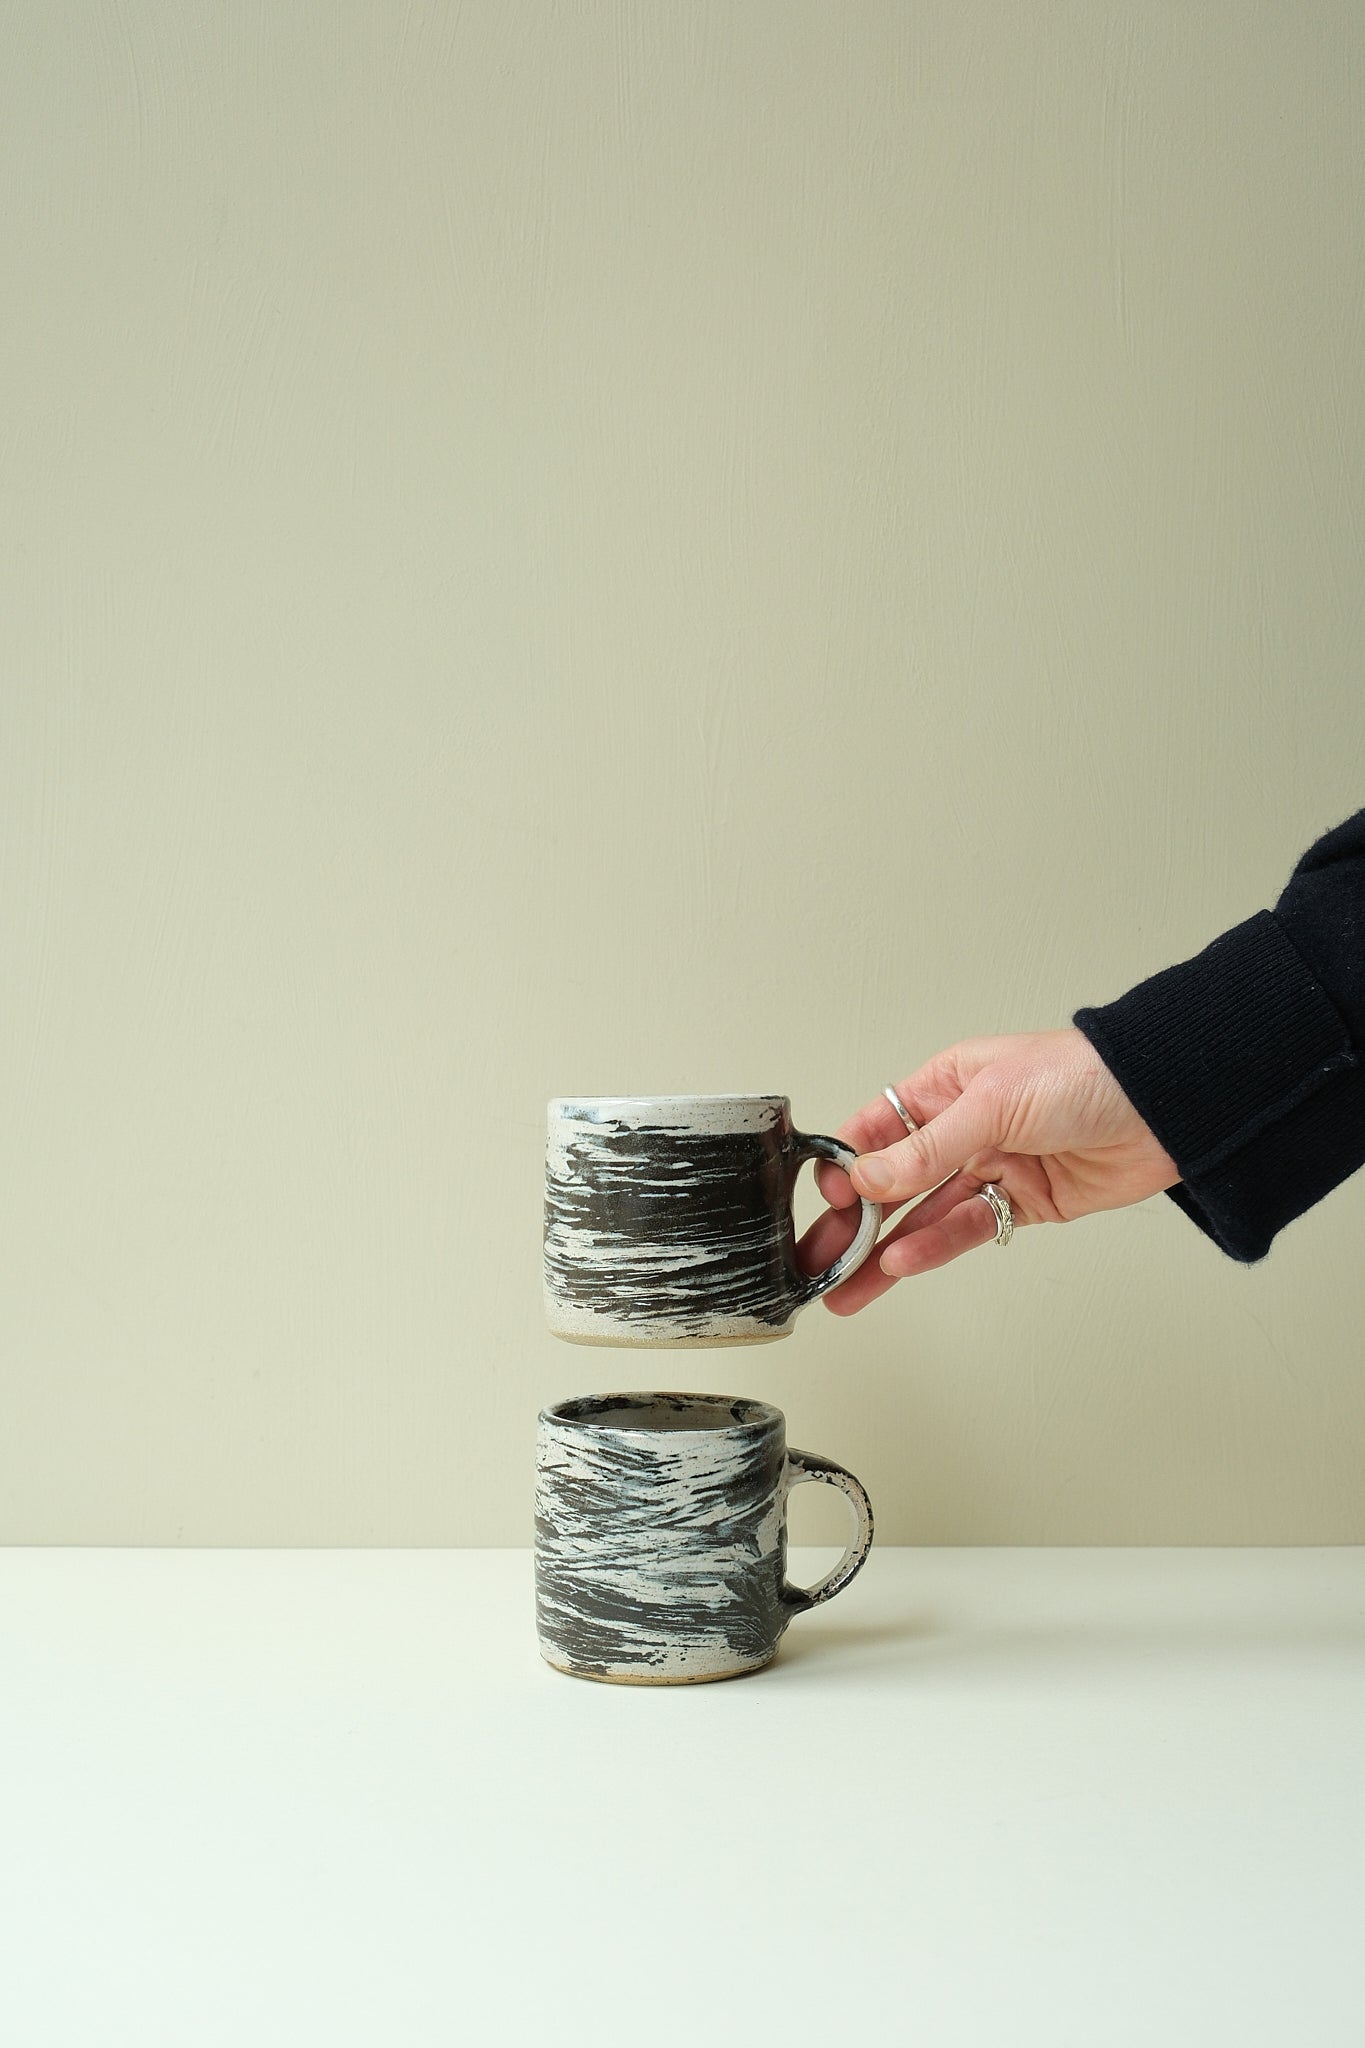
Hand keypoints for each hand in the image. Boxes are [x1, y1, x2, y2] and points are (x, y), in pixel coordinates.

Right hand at [797, 1028, 1178, 1313]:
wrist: (1167, 1105)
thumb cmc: (1086, 1075)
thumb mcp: (993, 1102)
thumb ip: (927, 1148)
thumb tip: (868, 1177)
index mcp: (945, 1085)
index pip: (877, 1129)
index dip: (849, 1166)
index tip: (830, 1199)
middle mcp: (962, 1128)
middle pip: (893, 1181)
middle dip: (852, 1222)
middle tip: (815, 1260)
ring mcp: (992, 1168)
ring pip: (923, 1216)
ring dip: (883, 1252)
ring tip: (845, 1288)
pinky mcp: (1023, 1205)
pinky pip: (967, 1230)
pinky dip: (933, 1248)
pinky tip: (900, 1266)